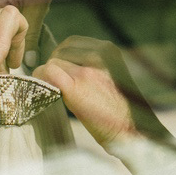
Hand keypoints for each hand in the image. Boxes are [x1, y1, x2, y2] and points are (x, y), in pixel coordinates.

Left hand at [35, 35, 166, 147]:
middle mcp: (98, 54)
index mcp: (108, 49)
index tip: (62, 73)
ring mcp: (87, 70)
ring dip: (49, 77)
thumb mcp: (112, 74)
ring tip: (57, 93)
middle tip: (57, 85)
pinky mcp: (76, 87)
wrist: (133, 130)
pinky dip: (42, 80)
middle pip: (59, 52)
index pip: (71, 43)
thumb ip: (92, 64)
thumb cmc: (121, 109)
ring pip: (52, 63)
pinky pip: (48, 73)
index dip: (62, 58)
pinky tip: (44, 92)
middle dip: (55, 67)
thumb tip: (62, 63)